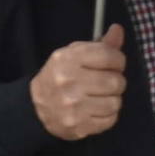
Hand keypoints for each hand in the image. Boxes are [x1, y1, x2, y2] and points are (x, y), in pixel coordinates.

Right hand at [30, 24, 126, 140]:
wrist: (36, 106)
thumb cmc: (59, 76)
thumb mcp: (74, 55)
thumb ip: (99, 45)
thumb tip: (118, 29)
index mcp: (67, 59)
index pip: (109, 56)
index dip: (117, 60)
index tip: (113, 64)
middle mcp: (68, 81)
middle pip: (115, 81)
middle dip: (115, 82)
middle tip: (105, 82)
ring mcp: (73, 106)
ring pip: (115, 102)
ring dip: (112, 99)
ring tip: (99, 97)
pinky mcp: (79, 126)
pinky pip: (111, 119)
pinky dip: (107, 115)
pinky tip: (95, 109)